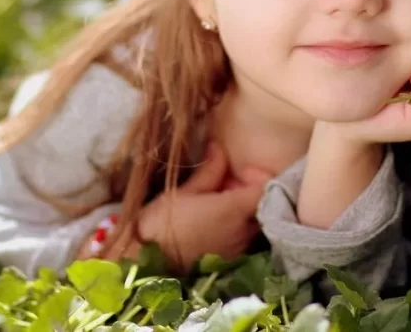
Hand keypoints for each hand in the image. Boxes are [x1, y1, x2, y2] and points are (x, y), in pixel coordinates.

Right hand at [135, 141, 271, 270]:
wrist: (144, 262)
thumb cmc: (163, 223)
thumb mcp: (184, 191)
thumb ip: (209, 170)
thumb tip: (218, 147)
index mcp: (235, 210)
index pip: (266, 189)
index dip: (258, 176)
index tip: (241, 170)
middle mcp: (243, 232)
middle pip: (262, 206)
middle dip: (248, 192)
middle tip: (225, 183)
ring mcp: (238, 250)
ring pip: (253, 223)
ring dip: (242, 209)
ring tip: (216, 201)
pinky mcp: (228, 262)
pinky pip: (242, 238)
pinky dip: (235, 225)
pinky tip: (212, 221)